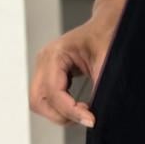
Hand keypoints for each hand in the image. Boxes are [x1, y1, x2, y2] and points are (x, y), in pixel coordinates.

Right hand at [29, 2, 120, 128]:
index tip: (90, 119)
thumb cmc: (105, 34)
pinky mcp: (51, 74)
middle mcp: (45, 60)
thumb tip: (97, 111)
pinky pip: (48, 97)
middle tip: (85, 117)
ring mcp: (45, 67)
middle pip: (38, 100)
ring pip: (41, 102)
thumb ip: (100, 84)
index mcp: (55, 54)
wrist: (106, 24)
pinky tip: (80, 105)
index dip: (70, 110)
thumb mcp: (106, 58)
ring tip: (84, 111)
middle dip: (60, 114)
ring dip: (60, 112)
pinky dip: (62, 106)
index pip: (53, 91)